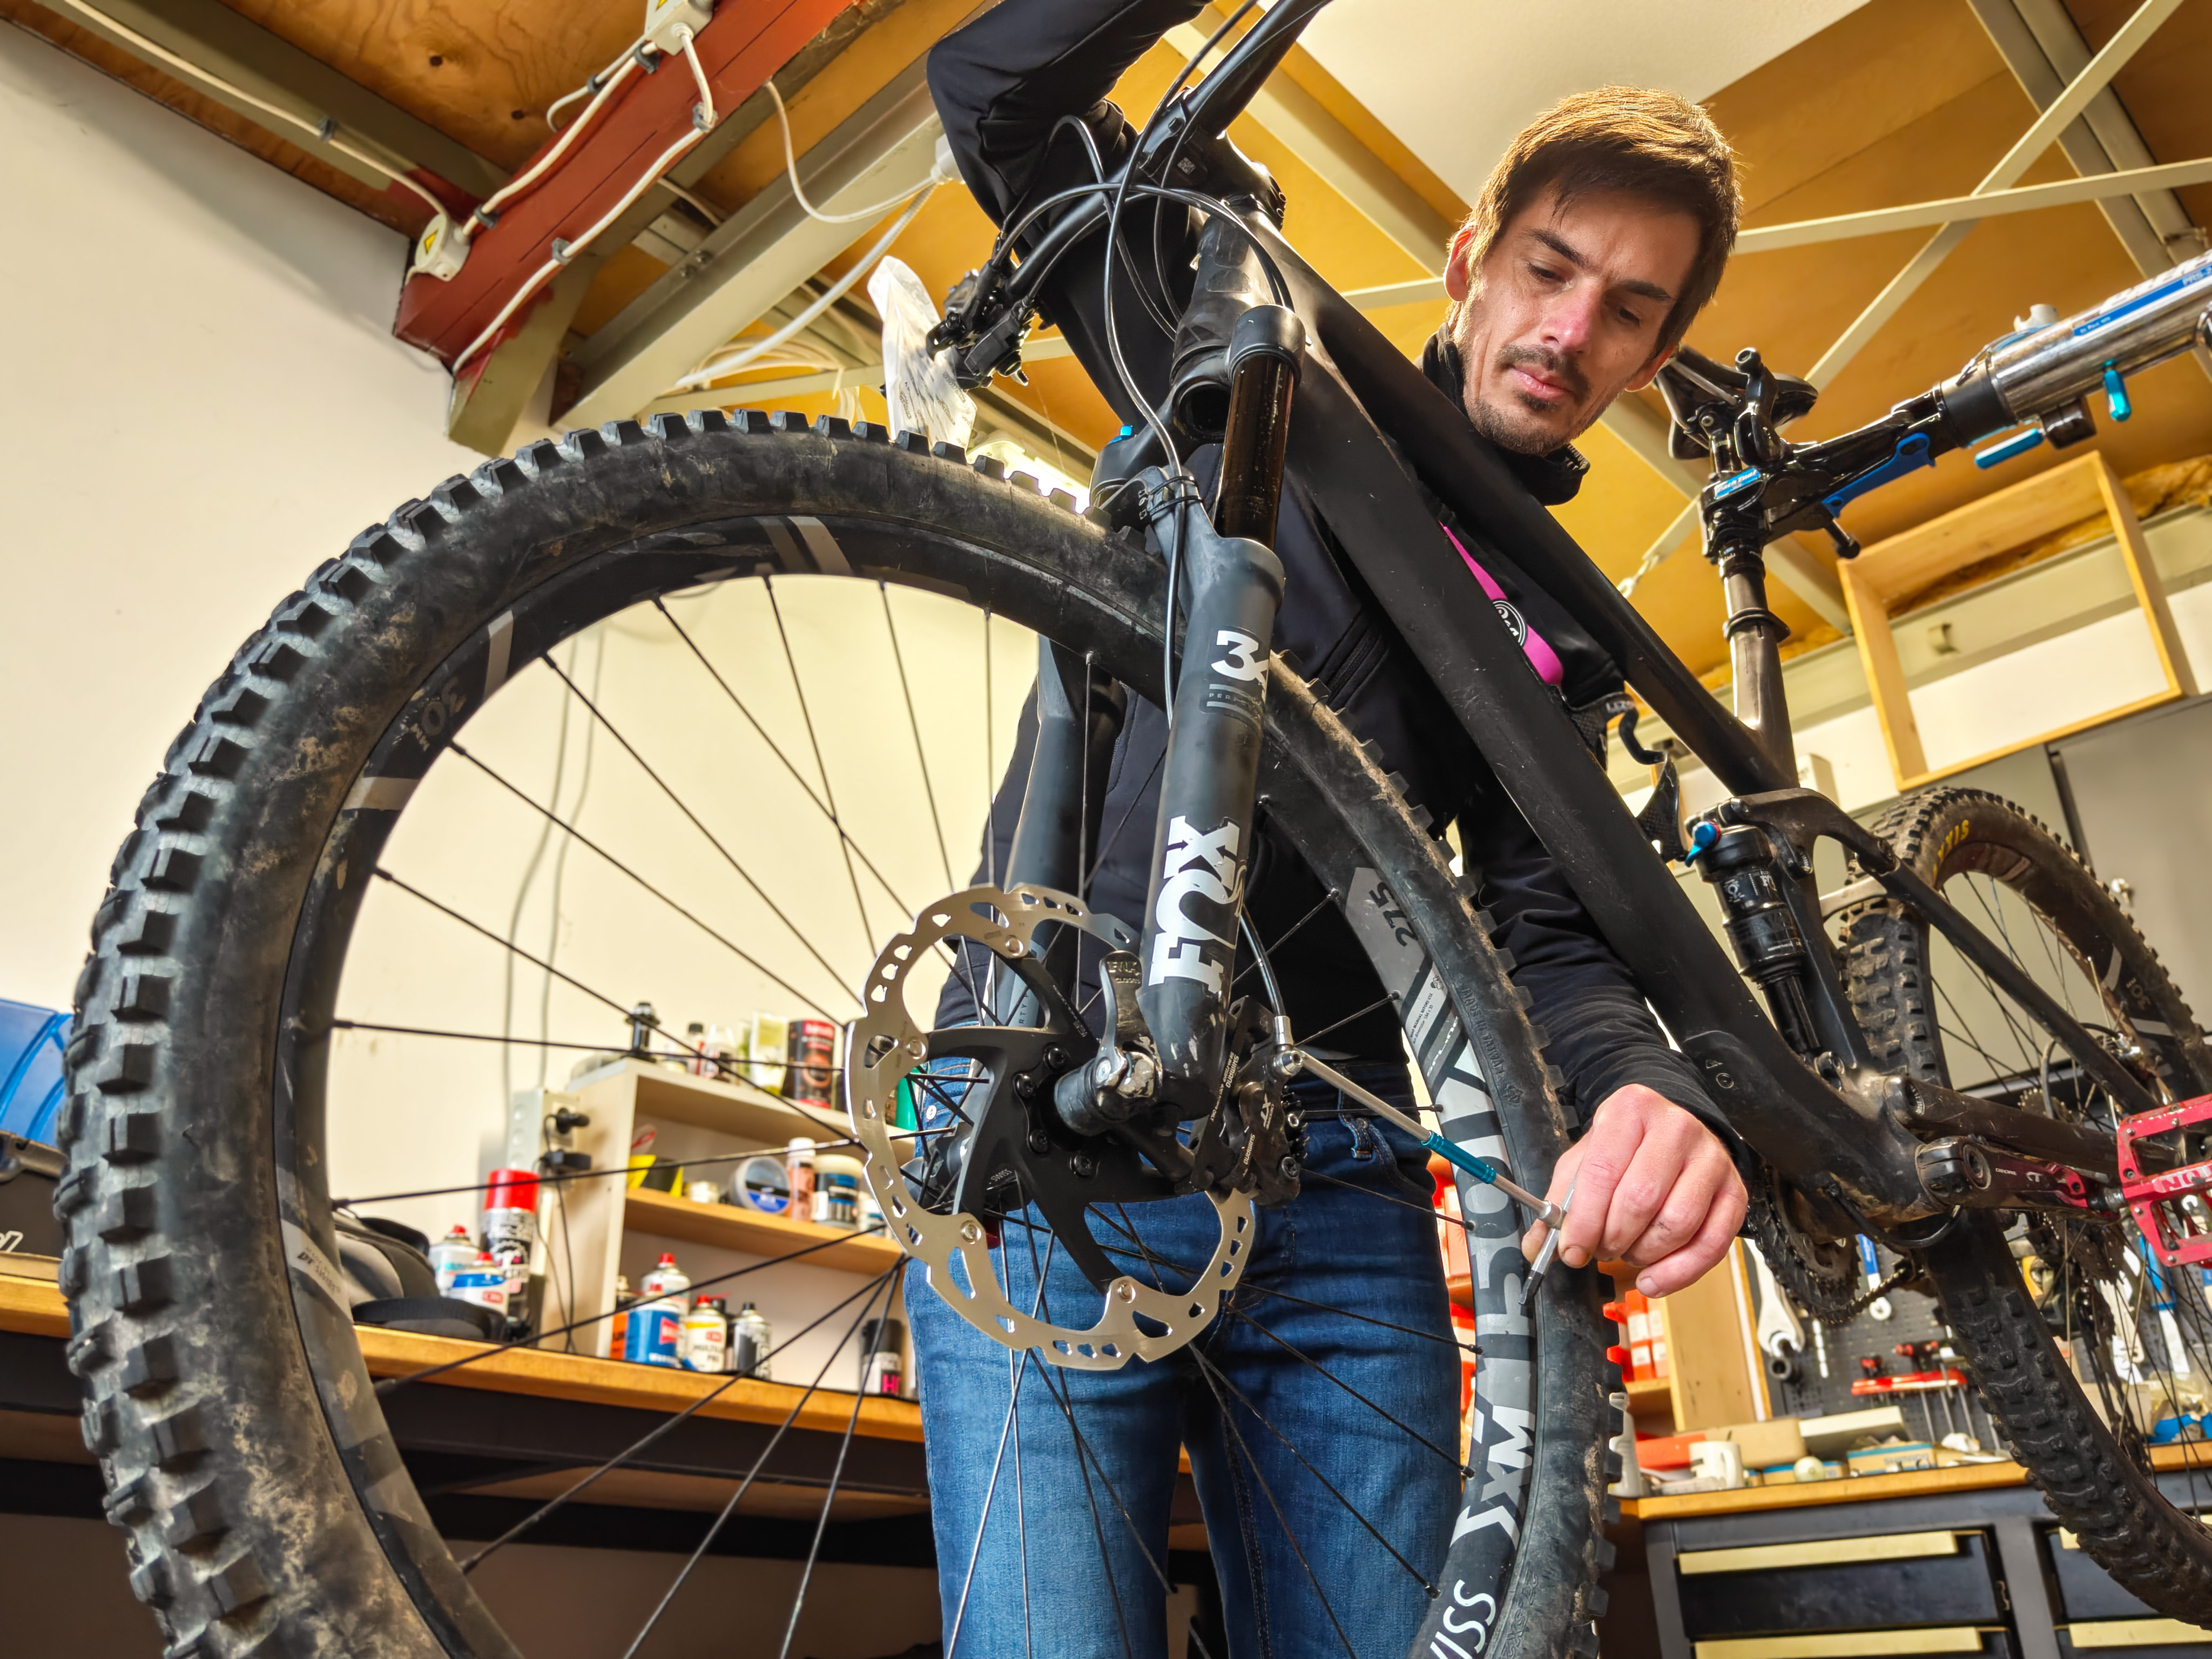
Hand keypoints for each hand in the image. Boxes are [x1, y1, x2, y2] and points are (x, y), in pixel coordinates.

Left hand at [1520, 1084, 1746, 1297]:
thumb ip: (1560, 1202)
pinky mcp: (1735, 1191)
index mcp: (1631, 1111)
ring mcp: (1711, 1159)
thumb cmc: (1625, 1148)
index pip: (1603, 1172)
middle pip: (1641, 1200)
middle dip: (1613, 1238)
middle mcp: (1676, 1128)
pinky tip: (1654, 1278)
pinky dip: (1679, 1272)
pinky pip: (1713, 1244)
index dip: (1584, 1221)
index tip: (1572, 1250)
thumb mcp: (1585, 1160)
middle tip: (1600, 1249)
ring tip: (1628, 1252)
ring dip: (1644, 1254)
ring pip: (1677, 1224)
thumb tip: (1537, 1247)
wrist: (1672, 1128)